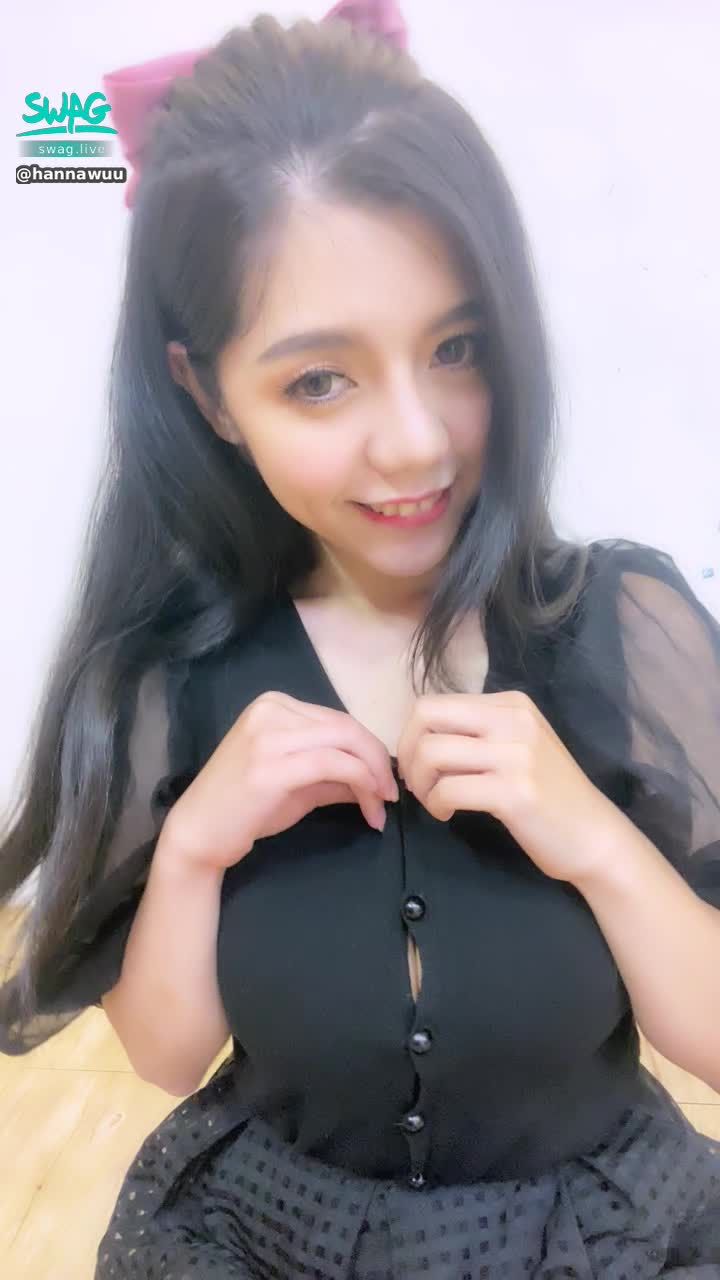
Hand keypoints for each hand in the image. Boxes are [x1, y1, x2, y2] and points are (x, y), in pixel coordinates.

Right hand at [166, 691, 398, 870]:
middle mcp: (271, 711)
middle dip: (377, 761)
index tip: (384, 781)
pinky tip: (369, 811)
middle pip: (346, 727)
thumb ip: (335, 773)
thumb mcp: (297, 783)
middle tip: (391, 795)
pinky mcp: (271, 765)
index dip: (369, 749)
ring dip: (373, 777)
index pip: (338, 719)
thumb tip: (378, 776)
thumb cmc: (242, 809)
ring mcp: (269, 735)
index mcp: (274, 705)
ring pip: (345, 744)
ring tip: (381, 807)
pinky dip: (362, 786)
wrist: (198, 834)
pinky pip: (334, 765)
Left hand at [396, 690, 626, 884]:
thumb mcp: (520, 746)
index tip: (419, 765)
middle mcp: (513, 719)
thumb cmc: (552, 796)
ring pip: (431, 752)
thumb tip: (421, 738)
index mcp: (511, 704)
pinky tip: (447, 815)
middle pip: (426, 716)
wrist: (596, 837)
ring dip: (420, 783)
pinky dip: (436, 805)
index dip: (413, 735)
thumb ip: (478, 733)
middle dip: (407, 752)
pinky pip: (448, 790)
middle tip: (417, 782)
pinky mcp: (513, 792)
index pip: (436, 703)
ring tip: (434, 802)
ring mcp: (515, 754)